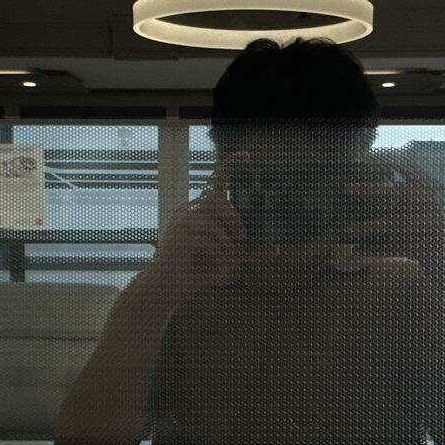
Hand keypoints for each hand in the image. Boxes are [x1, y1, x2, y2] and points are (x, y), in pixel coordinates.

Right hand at [139, 156, 270, 300]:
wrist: (168, 289)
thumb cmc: (196, 271)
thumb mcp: (228, 259)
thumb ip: (249, 253)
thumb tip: (277, 250)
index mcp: (199, 210)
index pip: (214, 181)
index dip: (230, 165)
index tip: (247, 155)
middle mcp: (188, 210)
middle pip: (218, 201)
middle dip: (235, 222)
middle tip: (242, 241)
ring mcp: (182, 222)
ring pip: (216, 225)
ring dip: (228, 246)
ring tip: (228, 264)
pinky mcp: (180, 236)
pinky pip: (210, 241)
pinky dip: (220, 257)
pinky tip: (217, 270)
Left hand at [336, 161, 444, 269]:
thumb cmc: (435, 235)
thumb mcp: (427, 209)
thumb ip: (409, 193)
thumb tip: (382, 175)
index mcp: (435, 189)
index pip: (409, 168)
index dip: (386, 160)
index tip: (363, 158)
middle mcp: (437, 203)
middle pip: (397, 193)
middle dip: (369, 189)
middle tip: (346, 188)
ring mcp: (435, 225)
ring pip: (393, 224)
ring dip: (367, 226)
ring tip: (346, 229)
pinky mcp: (429, 247)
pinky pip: (395, 247)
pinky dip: (375, 249)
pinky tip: (358, 251)